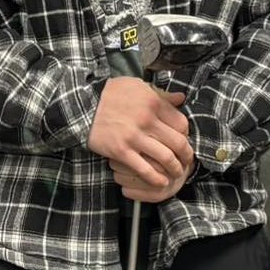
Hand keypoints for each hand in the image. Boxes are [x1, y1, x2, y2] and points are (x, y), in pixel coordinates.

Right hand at [86, 77, 192, 193]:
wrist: (83, 105)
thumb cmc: (111, 94)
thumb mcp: (137, 86)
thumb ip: (161, 94)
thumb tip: (181, 99)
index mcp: (152, 102)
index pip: (181, 123)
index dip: (186, 135)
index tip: (184, 140)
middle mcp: (147, 120)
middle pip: (178, 142)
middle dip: (186, 155)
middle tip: (187, 161)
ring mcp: (134, 137)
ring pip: (166, 158)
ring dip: (175, 169)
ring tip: (176, 173)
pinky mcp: (121, 151)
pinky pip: (145, 169)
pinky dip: (156, 179)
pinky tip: (161, 182)